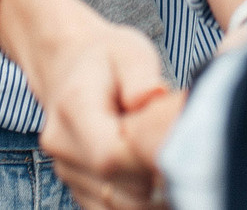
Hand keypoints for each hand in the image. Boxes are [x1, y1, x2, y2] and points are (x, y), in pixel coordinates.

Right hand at [29, 15, 174, 209]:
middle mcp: (62, 145)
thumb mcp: (129, 53)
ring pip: (117, 207)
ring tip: (170, 159)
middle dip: (157, 176)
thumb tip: (154, 97)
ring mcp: (66, 169)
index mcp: (74, 108)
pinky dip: (139, 200)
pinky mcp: (76, 186)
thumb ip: (141, 77)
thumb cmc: (106, 58)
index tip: (181, 145)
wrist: (67, 64)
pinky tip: (154, 172)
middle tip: (185, 150)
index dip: (149, 159)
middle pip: (118, 188)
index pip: (110, 156)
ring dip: (151, 194)